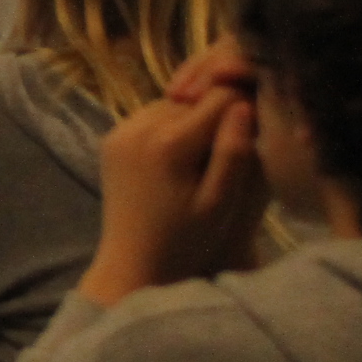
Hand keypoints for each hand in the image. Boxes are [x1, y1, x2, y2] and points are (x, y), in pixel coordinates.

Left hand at [80, 46, 270, 308]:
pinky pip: (150, 116)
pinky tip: (178, 157)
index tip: (250, 135)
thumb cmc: (185, 241)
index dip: (242, 112)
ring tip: (201, 157)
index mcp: (170, 144)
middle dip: (215, 116)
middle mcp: (140, 128)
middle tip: (226, 150)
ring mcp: (121, 131)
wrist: (133, 263)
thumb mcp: (220, 203)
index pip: (220, 98)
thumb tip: (245, 106)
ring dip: (191, 120)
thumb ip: (235, 154)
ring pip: (173, 104)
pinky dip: (168, 128)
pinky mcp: (110, 138)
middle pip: (194, 98)